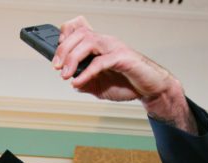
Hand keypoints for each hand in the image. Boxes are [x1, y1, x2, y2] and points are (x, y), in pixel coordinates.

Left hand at [54, 16, 195, 132]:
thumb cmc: (128, 83)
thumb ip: (86, 84)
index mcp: (99, 45)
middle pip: (80, 33)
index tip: (56, 54)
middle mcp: (106, 42)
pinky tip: (78, 82)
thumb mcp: (100, 87)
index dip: (65, 35)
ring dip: (72, 58)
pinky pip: (100, 62)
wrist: (151, 89)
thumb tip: (73, 83)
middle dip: (63, 50)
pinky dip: (86, 72)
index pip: (79, 28)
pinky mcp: (123, 58)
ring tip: (65, 75)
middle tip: (57, 67)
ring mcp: (114, 48)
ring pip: (88, 42)